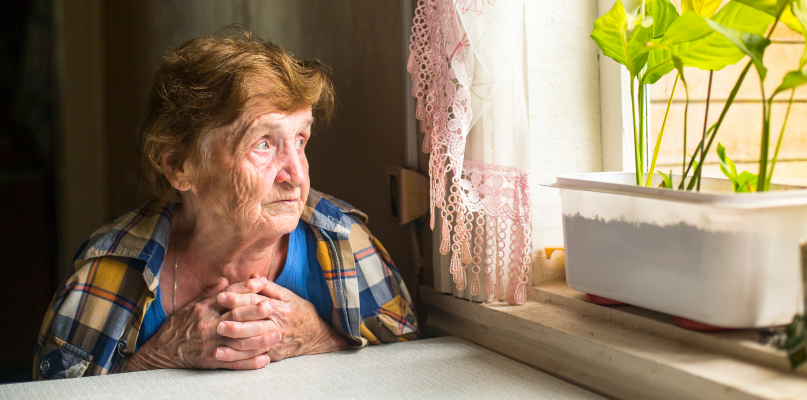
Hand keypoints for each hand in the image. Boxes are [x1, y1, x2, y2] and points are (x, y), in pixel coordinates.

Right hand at [124, 277, 279, 371]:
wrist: (162, 351)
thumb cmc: (178, 326)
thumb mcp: (190, 306)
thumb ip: (209, 294)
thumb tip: (225, 280)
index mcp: (204, 309)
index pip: (228, 295)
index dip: (246, 288)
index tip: (263, 283)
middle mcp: (208, 325)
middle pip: (235, 316)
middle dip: (255, 311)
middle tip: (273, 306)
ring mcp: (211, 344)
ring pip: (238, 341)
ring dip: (259, 339)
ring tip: (277, 335)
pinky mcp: (211, 361)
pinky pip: (233, 362)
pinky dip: (250, 362)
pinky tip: (265, 360)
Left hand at [216, 276, 349, 361]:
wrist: (317, 336)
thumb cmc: (301, 312)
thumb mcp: (289, 296)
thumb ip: (269, 287)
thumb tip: (252, 277)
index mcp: (280, 308)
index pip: (255, 302)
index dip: (238, 299)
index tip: (221, 297)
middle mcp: (277, 325)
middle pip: (252, 324)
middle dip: (233, 324)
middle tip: (216, 323)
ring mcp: (275, 341)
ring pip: (251, 343)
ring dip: (232, 344)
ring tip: (215, 343)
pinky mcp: (273, 354)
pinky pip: (253, 357)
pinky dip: (237, 357)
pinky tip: (223, 356)